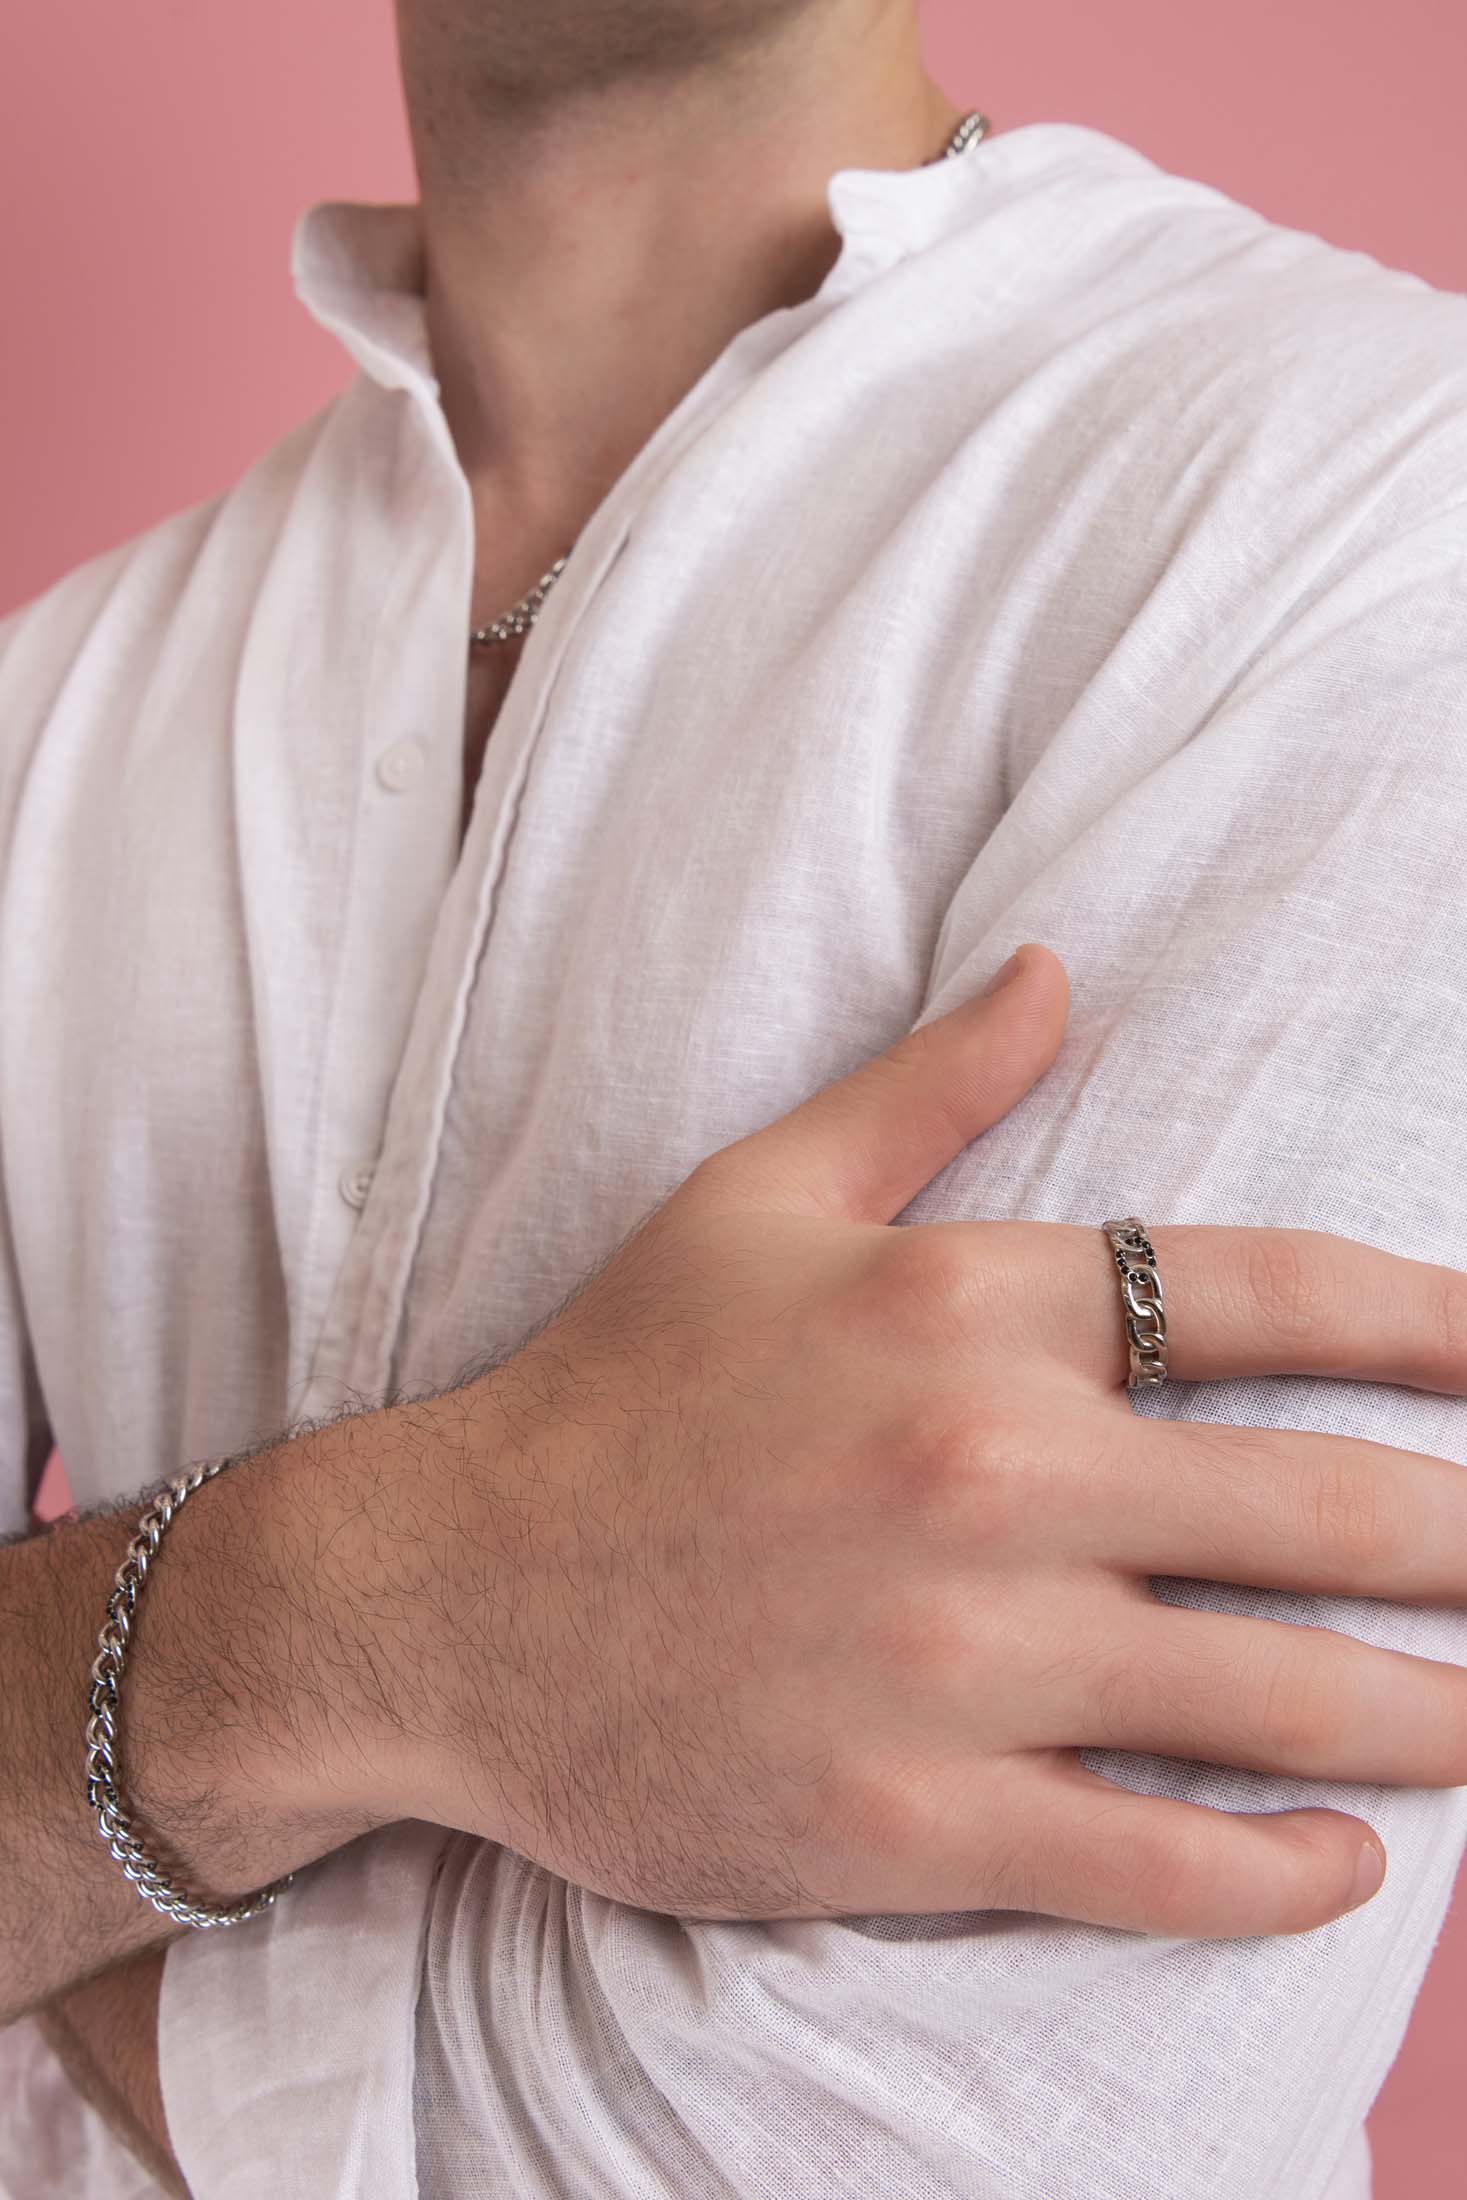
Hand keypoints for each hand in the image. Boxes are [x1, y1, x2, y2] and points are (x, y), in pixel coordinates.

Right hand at [316, 941, 1466, 1939]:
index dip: (1440, 1323)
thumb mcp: (752, 1195)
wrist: (438, 1598)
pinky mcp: (911, 1820)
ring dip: (1430, 1715)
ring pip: (1280, 1697)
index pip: (1272, 1294)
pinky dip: (1280, 1873)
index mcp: (963, 1303)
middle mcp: (987, 1470)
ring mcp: (958, 1660)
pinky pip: (1157, 1864)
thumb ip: (930, 1088)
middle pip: (1330, 1504)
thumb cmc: (609, 1387)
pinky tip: (1344, 1862)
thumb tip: (1059, 967)